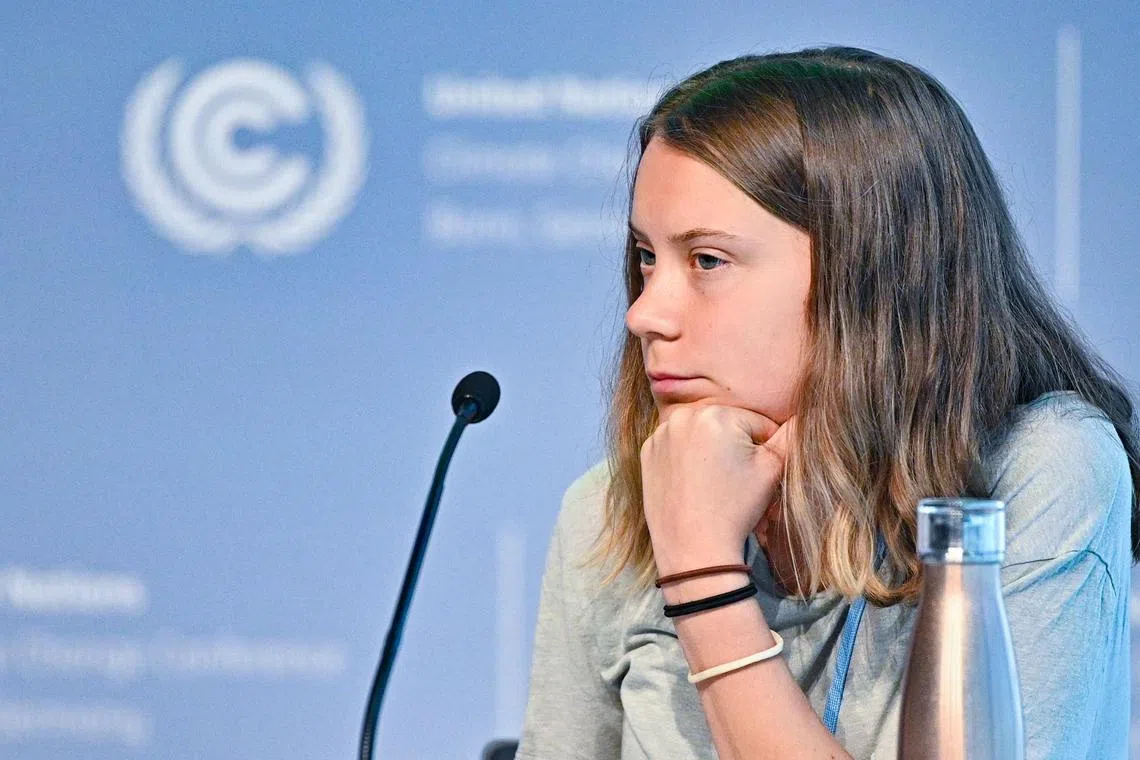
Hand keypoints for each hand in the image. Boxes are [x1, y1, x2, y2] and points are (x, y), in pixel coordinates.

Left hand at [640, 403, 792, 573]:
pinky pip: (678, 446)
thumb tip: (809, 413)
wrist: (693, 550)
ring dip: (712, 450)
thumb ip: (793, 435)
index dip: (765, 451)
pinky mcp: (647, 453)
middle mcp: (683, 416)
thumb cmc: (735, 509)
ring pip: (702, 435)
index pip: (758, 423)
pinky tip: (694, 484)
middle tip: (733, 482)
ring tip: (715, 484)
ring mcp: (661, 434)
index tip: (753, 477)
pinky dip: (688, 459)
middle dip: (737, 448)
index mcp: (716, 414)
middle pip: (727, 426)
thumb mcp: (774, 469)